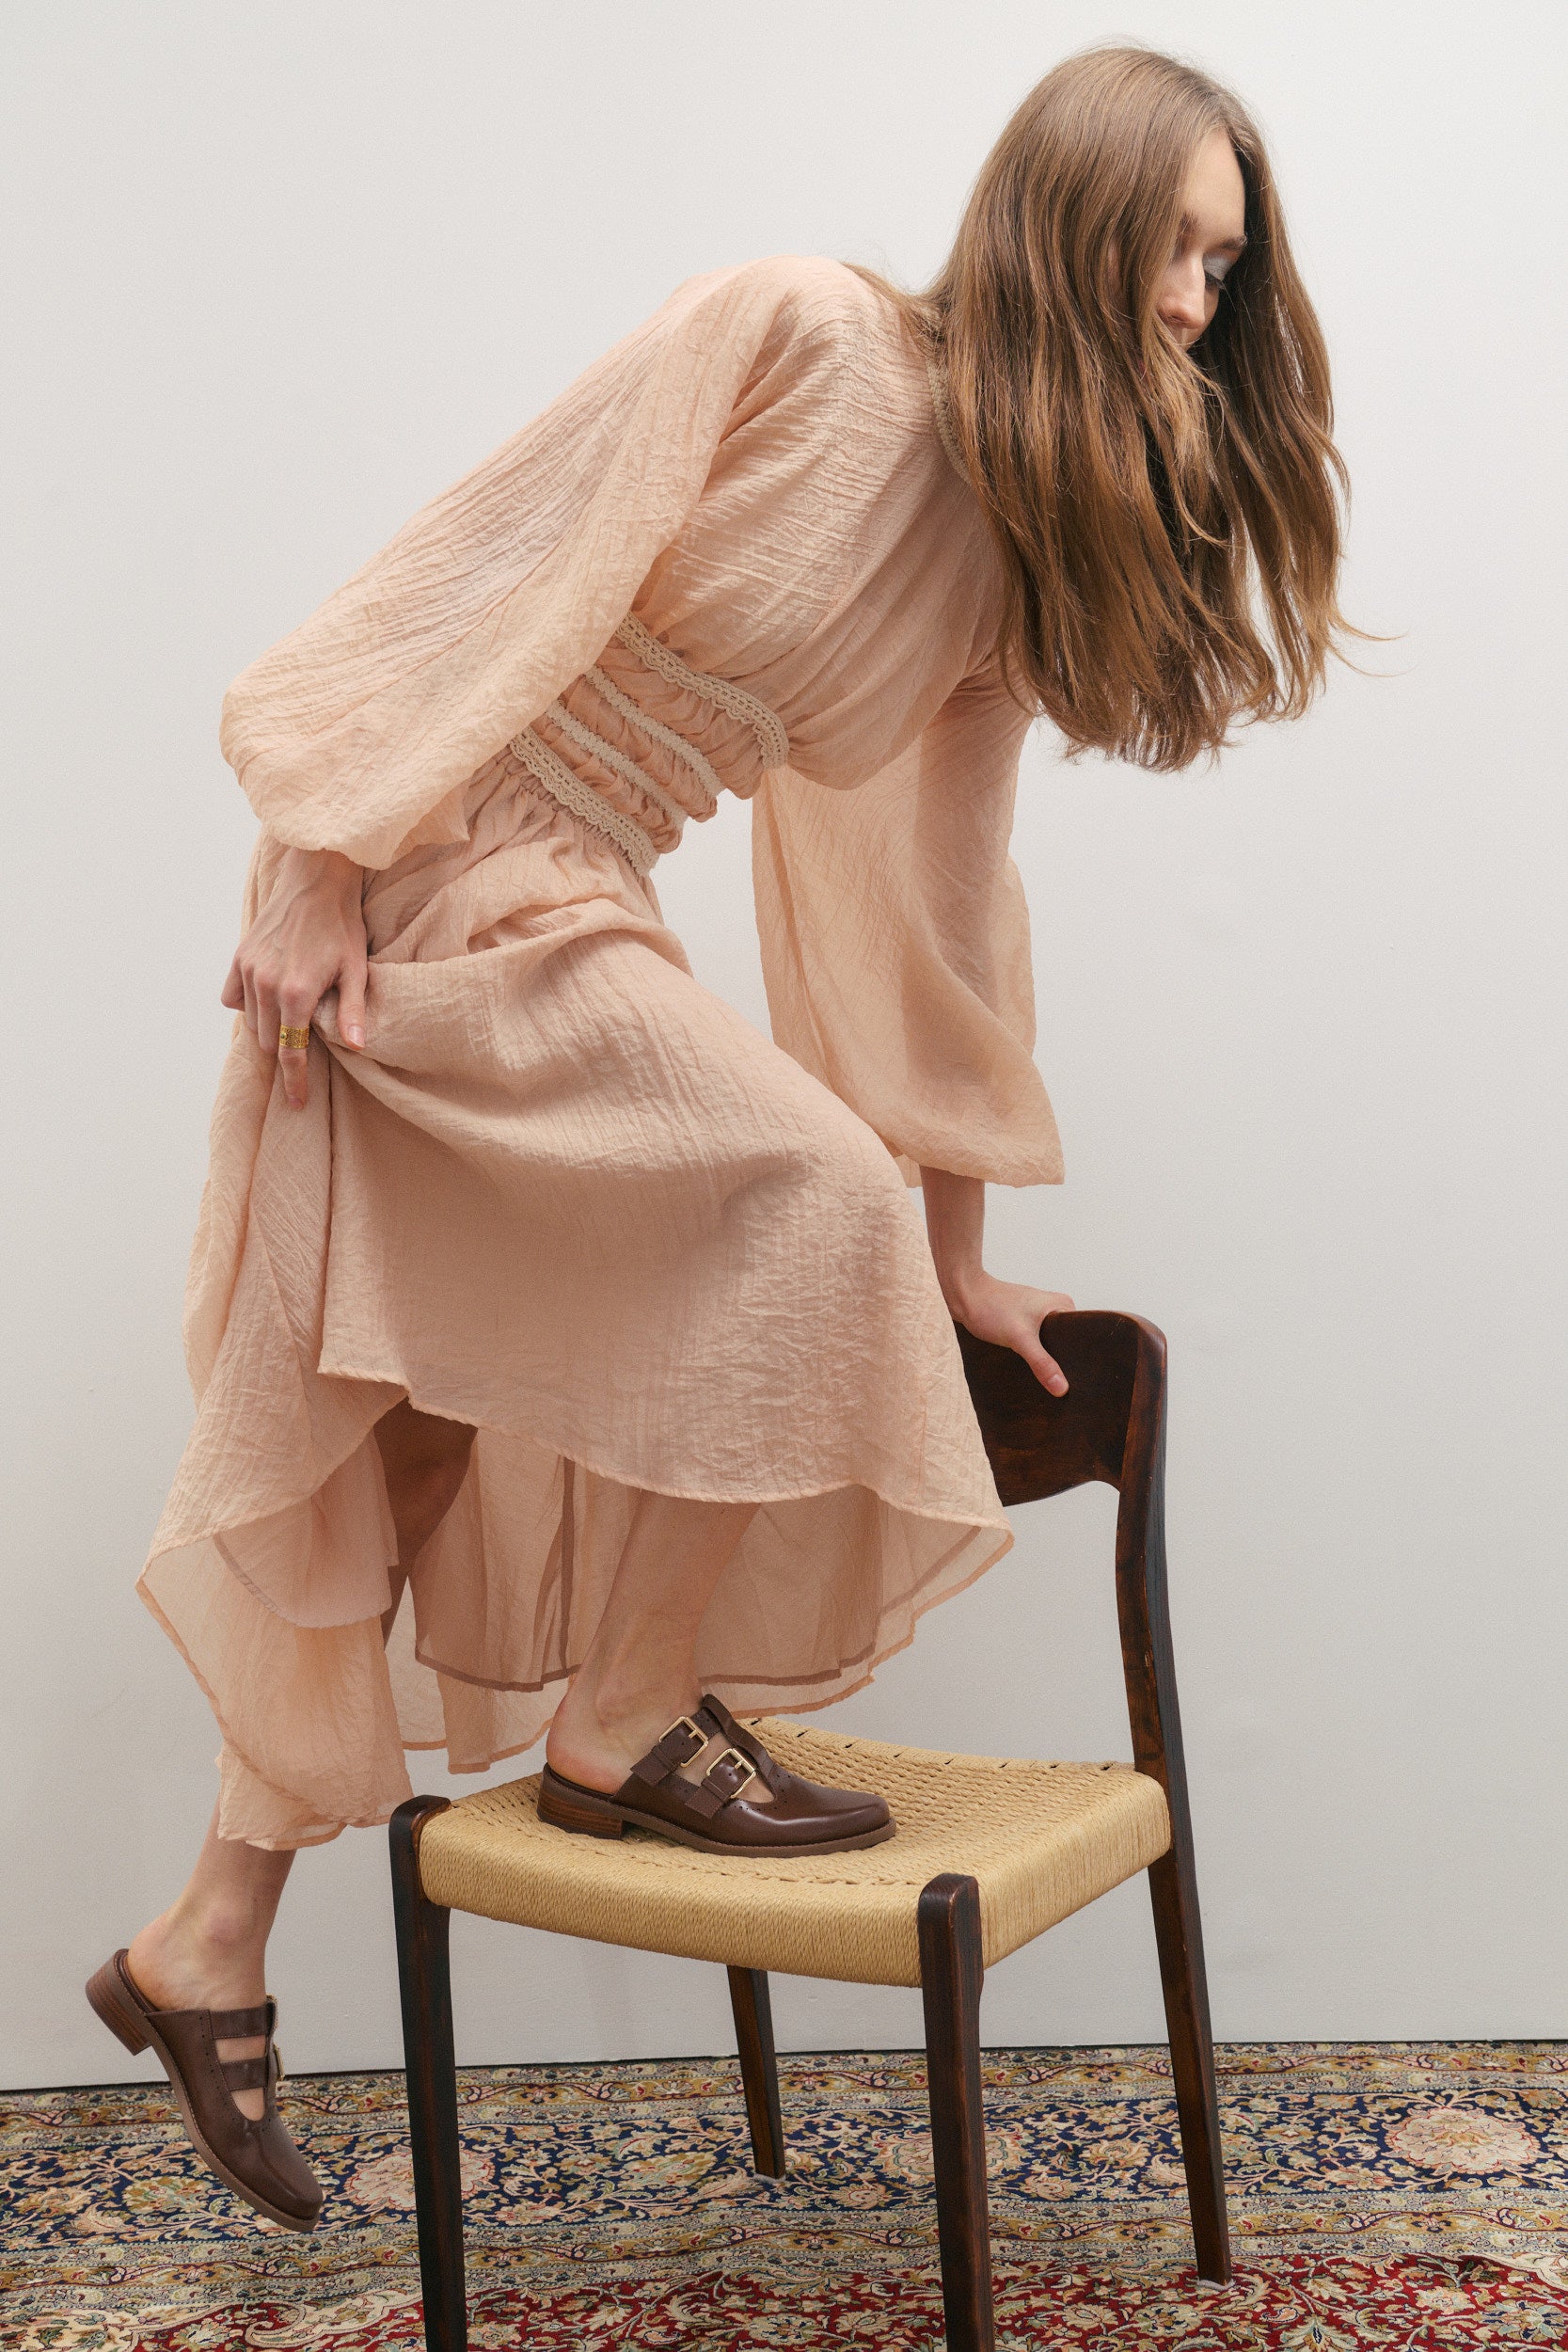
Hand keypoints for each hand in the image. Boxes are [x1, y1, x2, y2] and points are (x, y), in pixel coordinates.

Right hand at [221, 847, 366, 1109]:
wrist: (317, 879)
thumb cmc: (343, 924)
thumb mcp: (356, 970)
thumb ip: (351, 1011)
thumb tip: (356, 1048)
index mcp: (296, 994)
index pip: (291, 1053)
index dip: (294, 1082)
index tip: (297, 1102)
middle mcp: (266, 985)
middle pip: (269, 1042)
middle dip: (285, 1052)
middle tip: (304, 1050)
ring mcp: (249, 970)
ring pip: (251, 1021)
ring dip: (269, 1029)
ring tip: (290, 1023)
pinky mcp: (240, 956)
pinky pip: (233, 997)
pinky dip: (248, 1005)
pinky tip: (268, 1000)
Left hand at [947, 1271, 1075, 1395]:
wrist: (964, 1296)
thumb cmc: (991, 1308)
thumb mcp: (1020, 1338)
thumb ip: (1042, 1363)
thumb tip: (1062, 1388)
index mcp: (1063, 1305)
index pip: (1082, 1338)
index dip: (1079, 1359)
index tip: (1080, 1381)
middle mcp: (1055, 1309)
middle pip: (1066, 1345)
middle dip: (1061, 1363)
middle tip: (1061, 1386)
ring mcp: (1039, 1317)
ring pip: (1049, 1346)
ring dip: (1045, 1360)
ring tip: (1046, 1380)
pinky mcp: (1025, 1324)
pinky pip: (1036, 1345)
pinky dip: (1033, 1356)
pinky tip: (1030, 1370)